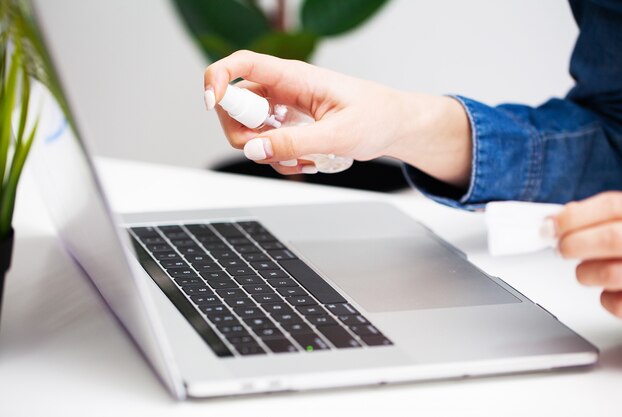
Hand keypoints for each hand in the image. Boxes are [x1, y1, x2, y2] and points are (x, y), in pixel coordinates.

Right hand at [203, 50, 471, 185]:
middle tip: (267, 152)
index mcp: (294, 77)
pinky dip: (280, 159)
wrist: (394, 126)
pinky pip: (268, 143)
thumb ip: (294, 143)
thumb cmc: (376, 118)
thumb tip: (254, 150)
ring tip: (302, 162)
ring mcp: (285, 108)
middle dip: (243, 134)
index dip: (218, 79)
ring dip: (266, 152)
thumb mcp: (338, 134)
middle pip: (236, 104)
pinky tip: (306, 163)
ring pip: (251, 129)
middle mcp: (284, 89)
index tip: (212, 104)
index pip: (242, 64)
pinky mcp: (291, 125)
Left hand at [553, 192, 621, 318]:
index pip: (612, 206)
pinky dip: (606, 299)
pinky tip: (610, 290)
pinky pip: (619, 304)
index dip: (574, 216)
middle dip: (574, 244)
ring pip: (610, 273)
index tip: (551, 226)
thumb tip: (556, 222)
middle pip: (611, 238)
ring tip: (586, 271)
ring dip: (586, 272)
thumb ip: (599, 217)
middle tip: (561, 249)